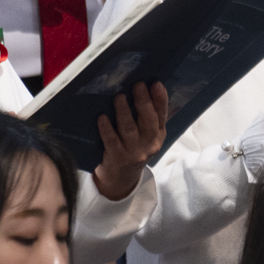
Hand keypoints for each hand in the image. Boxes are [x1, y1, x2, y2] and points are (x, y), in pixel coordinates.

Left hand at [91, 81, 168, 200]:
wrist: (121, 179)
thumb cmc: (132, 149)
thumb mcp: (146, 137)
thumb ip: (146, 118)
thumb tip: (142, 90)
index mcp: (158, 136)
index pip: (161, 115)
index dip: (160, 100)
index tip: (156, 84)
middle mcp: (149, 144)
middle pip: (148, 121)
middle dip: (143, 102)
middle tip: (137, 85)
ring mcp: (134, 152)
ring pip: (130, 129)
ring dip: (125, 112)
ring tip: (119, 97)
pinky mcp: (117, 158)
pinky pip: (111, 141)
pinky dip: (106, 128)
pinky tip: (102, 117)